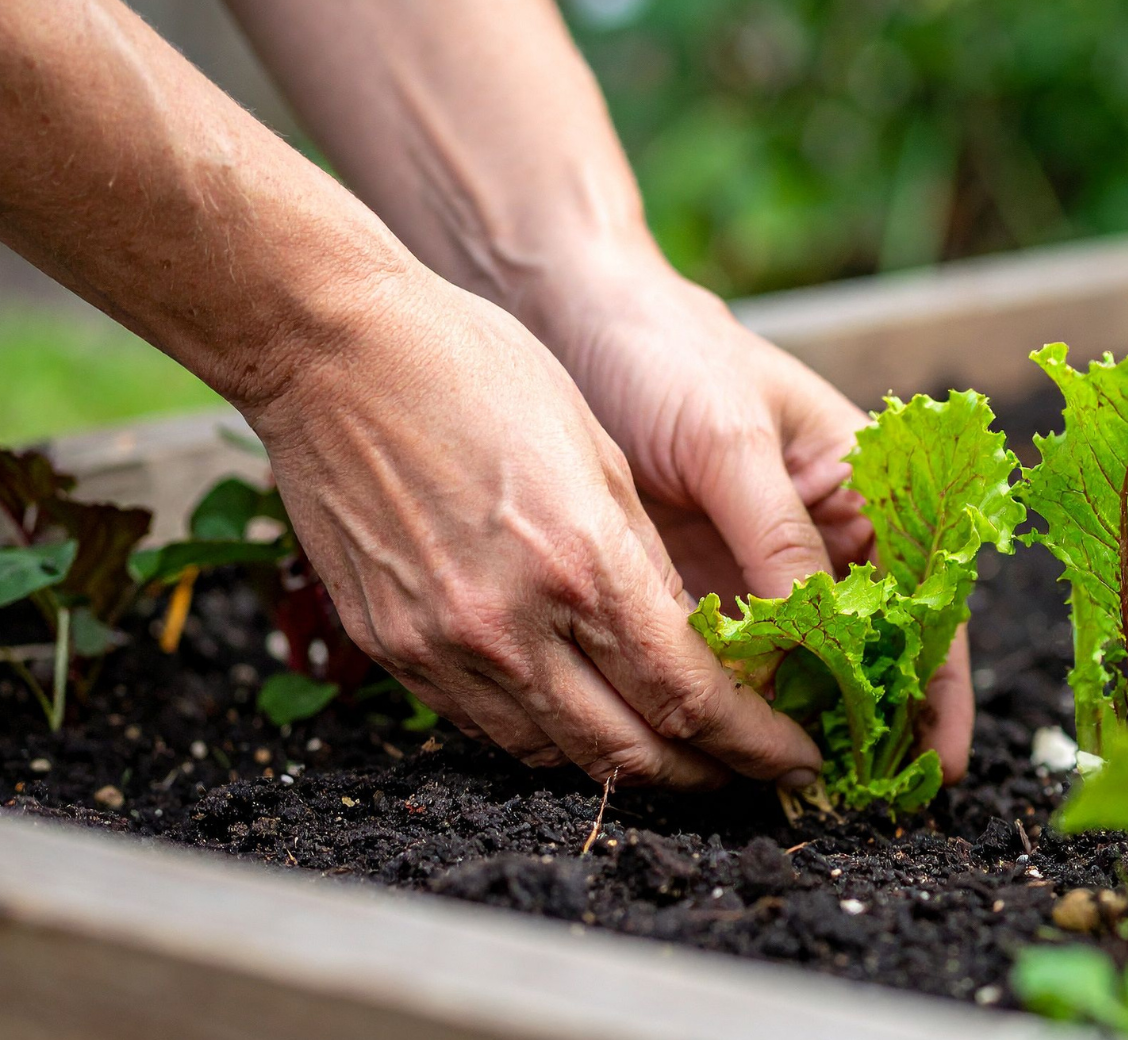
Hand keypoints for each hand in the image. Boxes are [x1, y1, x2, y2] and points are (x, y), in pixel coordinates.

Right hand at [242, 271, 821, 788]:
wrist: (331, 350)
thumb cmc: (474, 370)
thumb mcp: (598, 451)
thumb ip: (646, 561)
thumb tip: (693, 640)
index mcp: (581, 564)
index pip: (691, 697)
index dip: (755, 742)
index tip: (796, 758)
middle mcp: (510, 627)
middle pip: (632, 754)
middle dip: (706, 777)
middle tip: (748, 772)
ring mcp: (442, 649)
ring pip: (557, 757)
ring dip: (629, 765)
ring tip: (677, 752)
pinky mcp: (392, 650)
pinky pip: (489, 726)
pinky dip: (550, 734)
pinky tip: (585, 710)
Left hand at [528, 247, 974, 782]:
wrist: (573, 314)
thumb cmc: (670, 351)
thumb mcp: (729, 439)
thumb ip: (775, 538)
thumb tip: (817, 637)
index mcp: (865, 487)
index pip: (926, 597)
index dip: (937, 684)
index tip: (933, 765)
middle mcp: (821, 535)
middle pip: (868, 648)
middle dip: (869, 723)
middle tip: (856, 801)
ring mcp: (757, 564)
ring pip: (796, 664)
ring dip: (797, 724)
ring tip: (793, 789)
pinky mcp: (695, 580)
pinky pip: (726, 656)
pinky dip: (730, 701)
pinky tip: (721, 746)